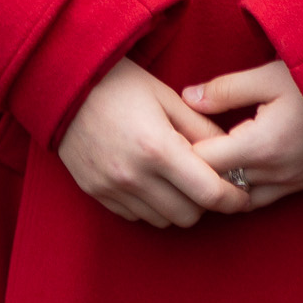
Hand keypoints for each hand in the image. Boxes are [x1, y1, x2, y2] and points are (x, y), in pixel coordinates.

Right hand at [58, 57, 252, 227]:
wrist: (61, 83)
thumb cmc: (117, 82)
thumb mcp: (165, 96)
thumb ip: (202, 128)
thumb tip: (233, 153)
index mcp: (157, 148)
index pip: (209, 193)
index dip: (233, 197)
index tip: (242, 192)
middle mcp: (133, 175)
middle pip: (188, 215)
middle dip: (205, 202)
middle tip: (207, 181)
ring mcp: (111, 187)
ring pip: (163, 220)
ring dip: (177, 205)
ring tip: (176, 179)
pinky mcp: (95, 192)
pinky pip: (136, 216)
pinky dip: (150, 205)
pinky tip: (149, 179)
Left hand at [184, 62, 302, 209]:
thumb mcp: (267, 76)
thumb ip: (224, 90)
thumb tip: (186, 98)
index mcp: (261, 146)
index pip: (204, 163)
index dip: (180, 151)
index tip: (166, 136)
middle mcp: (275, 173)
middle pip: (219, 186)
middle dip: (195, 172)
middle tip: (175, 151)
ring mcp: (292, 183)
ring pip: (241, 200)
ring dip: (220, 186)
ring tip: (201, 163)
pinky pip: (263, 199)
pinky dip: (243, 190)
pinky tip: (232, 170)